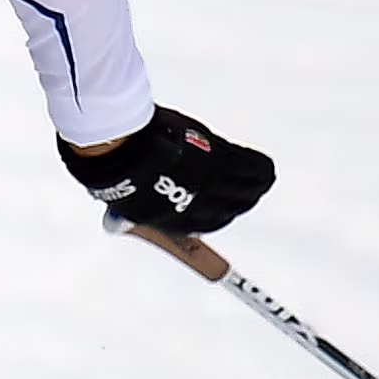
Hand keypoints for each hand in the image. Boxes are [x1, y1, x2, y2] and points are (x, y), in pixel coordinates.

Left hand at [60, 105, 274, 235]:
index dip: (210, 217)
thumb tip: (115, 226)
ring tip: (254, 177)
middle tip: (240, 190)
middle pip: (227, 211)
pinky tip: (262, 167)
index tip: (215, 210)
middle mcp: (195, 209)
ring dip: (250, 187)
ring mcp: (210, 186)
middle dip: (234, 201)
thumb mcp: (123, 200)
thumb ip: (128, 213)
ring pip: (244, 193)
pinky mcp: (222, 163)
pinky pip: (253, 172)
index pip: (200, 228)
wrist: (122, 150)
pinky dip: (260, 169)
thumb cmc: (117, 169)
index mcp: (171, 222)